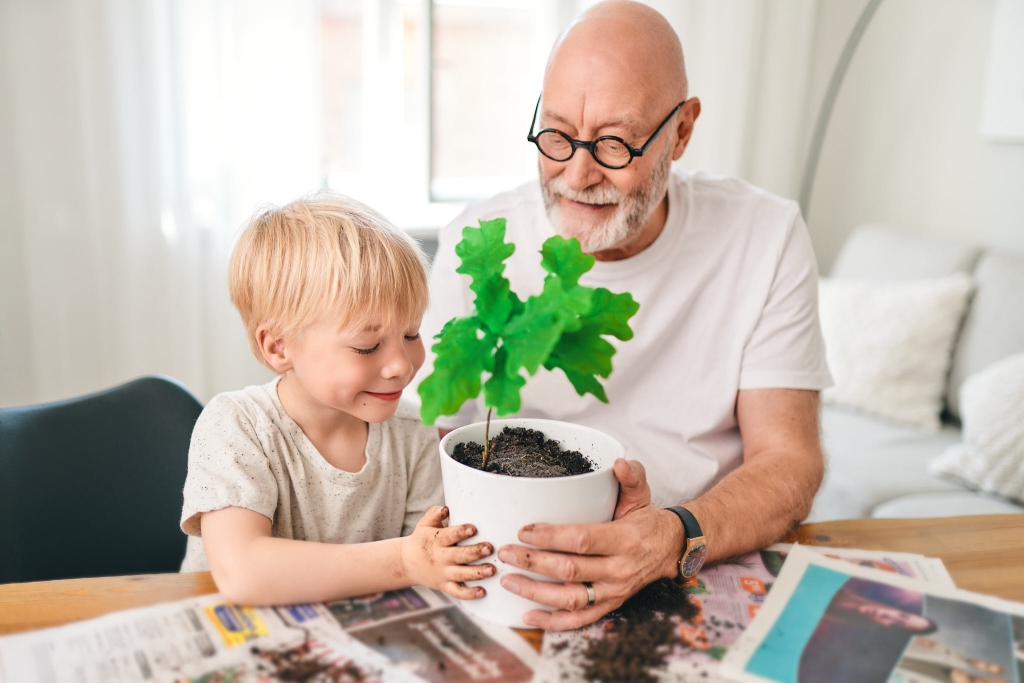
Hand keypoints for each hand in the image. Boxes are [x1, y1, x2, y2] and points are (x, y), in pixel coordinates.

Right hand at [402, 506, 495, 599]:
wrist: (407, 562)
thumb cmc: (423, 539)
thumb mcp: (424, 524)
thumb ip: (433, 515)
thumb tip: (444, 508)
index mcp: (436, 540)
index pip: (449, 536)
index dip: (460, 532)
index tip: (473, 529)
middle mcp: (440, 558)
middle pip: (458, 556)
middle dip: (474, 552)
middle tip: (489, 548)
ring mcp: (443, 573)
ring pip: (461, 575)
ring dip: (477, 573)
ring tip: (492, 570)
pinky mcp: (445, 586)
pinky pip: (457, 592)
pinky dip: (469, 594)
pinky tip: (483, 592)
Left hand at [496, 459, 684, 629]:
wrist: (669, 549)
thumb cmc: (646, 519)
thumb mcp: (642, 494)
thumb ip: (631, 476)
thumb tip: (618, 463)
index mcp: (625, 539)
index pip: (582, 540)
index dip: (550, 537)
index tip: (524, 530)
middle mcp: (619, 569)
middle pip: (570, 571)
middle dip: (533, 563)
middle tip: (505, 552)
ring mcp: (614, 591)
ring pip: (571, 599)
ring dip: (536, 593)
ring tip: (508, 580)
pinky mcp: (610, 605)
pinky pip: (580, 619)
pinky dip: (553, 622)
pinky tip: (528, 615)